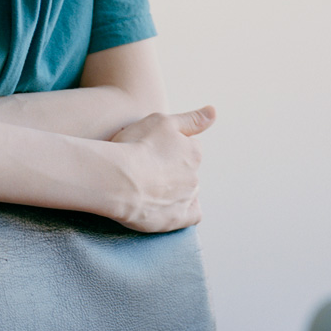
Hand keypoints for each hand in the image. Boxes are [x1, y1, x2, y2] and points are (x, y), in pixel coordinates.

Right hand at [109, 107, 214, 232]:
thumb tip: (213, 111)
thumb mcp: (163, 121)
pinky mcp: (177, 218)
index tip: (153, 148)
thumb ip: (191, 119)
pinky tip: (170, 206)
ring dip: (174, 188)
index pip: (189, 146)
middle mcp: (195, 175)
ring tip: (149, 186)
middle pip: (187, 170)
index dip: (170, 147)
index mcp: (193, 151)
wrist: (117, 179)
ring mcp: (187, 198)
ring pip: (187, 191)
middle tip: (146, 166)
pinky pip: (192, 215)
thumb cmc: (136, 146)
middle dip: (172, 168)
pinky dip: (185, 210)